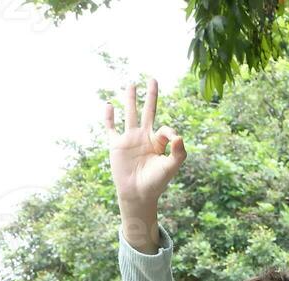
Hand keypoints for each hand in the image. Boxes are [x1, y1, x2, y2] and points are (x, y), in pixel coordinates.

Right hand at [104, 79, 184, 250]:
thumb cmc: (156, 183)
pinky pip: (111, 128)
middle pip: (148, 111)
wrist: (138, 194)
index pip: (165, 128)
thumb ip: (178, 152)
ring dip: (131, 99)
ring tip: (132, 83)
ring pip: (130, 113)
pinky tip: (109, 105)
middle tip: (153, 78)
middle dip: (151, 96)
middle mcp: (144, 137)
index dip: (169, 132)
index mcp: (158, 142)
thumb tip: (179, 135)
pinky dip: (109, 117)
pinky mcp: (115, 144)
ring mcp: (129, 139)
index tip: (171, 142)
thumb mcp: (171, 167)